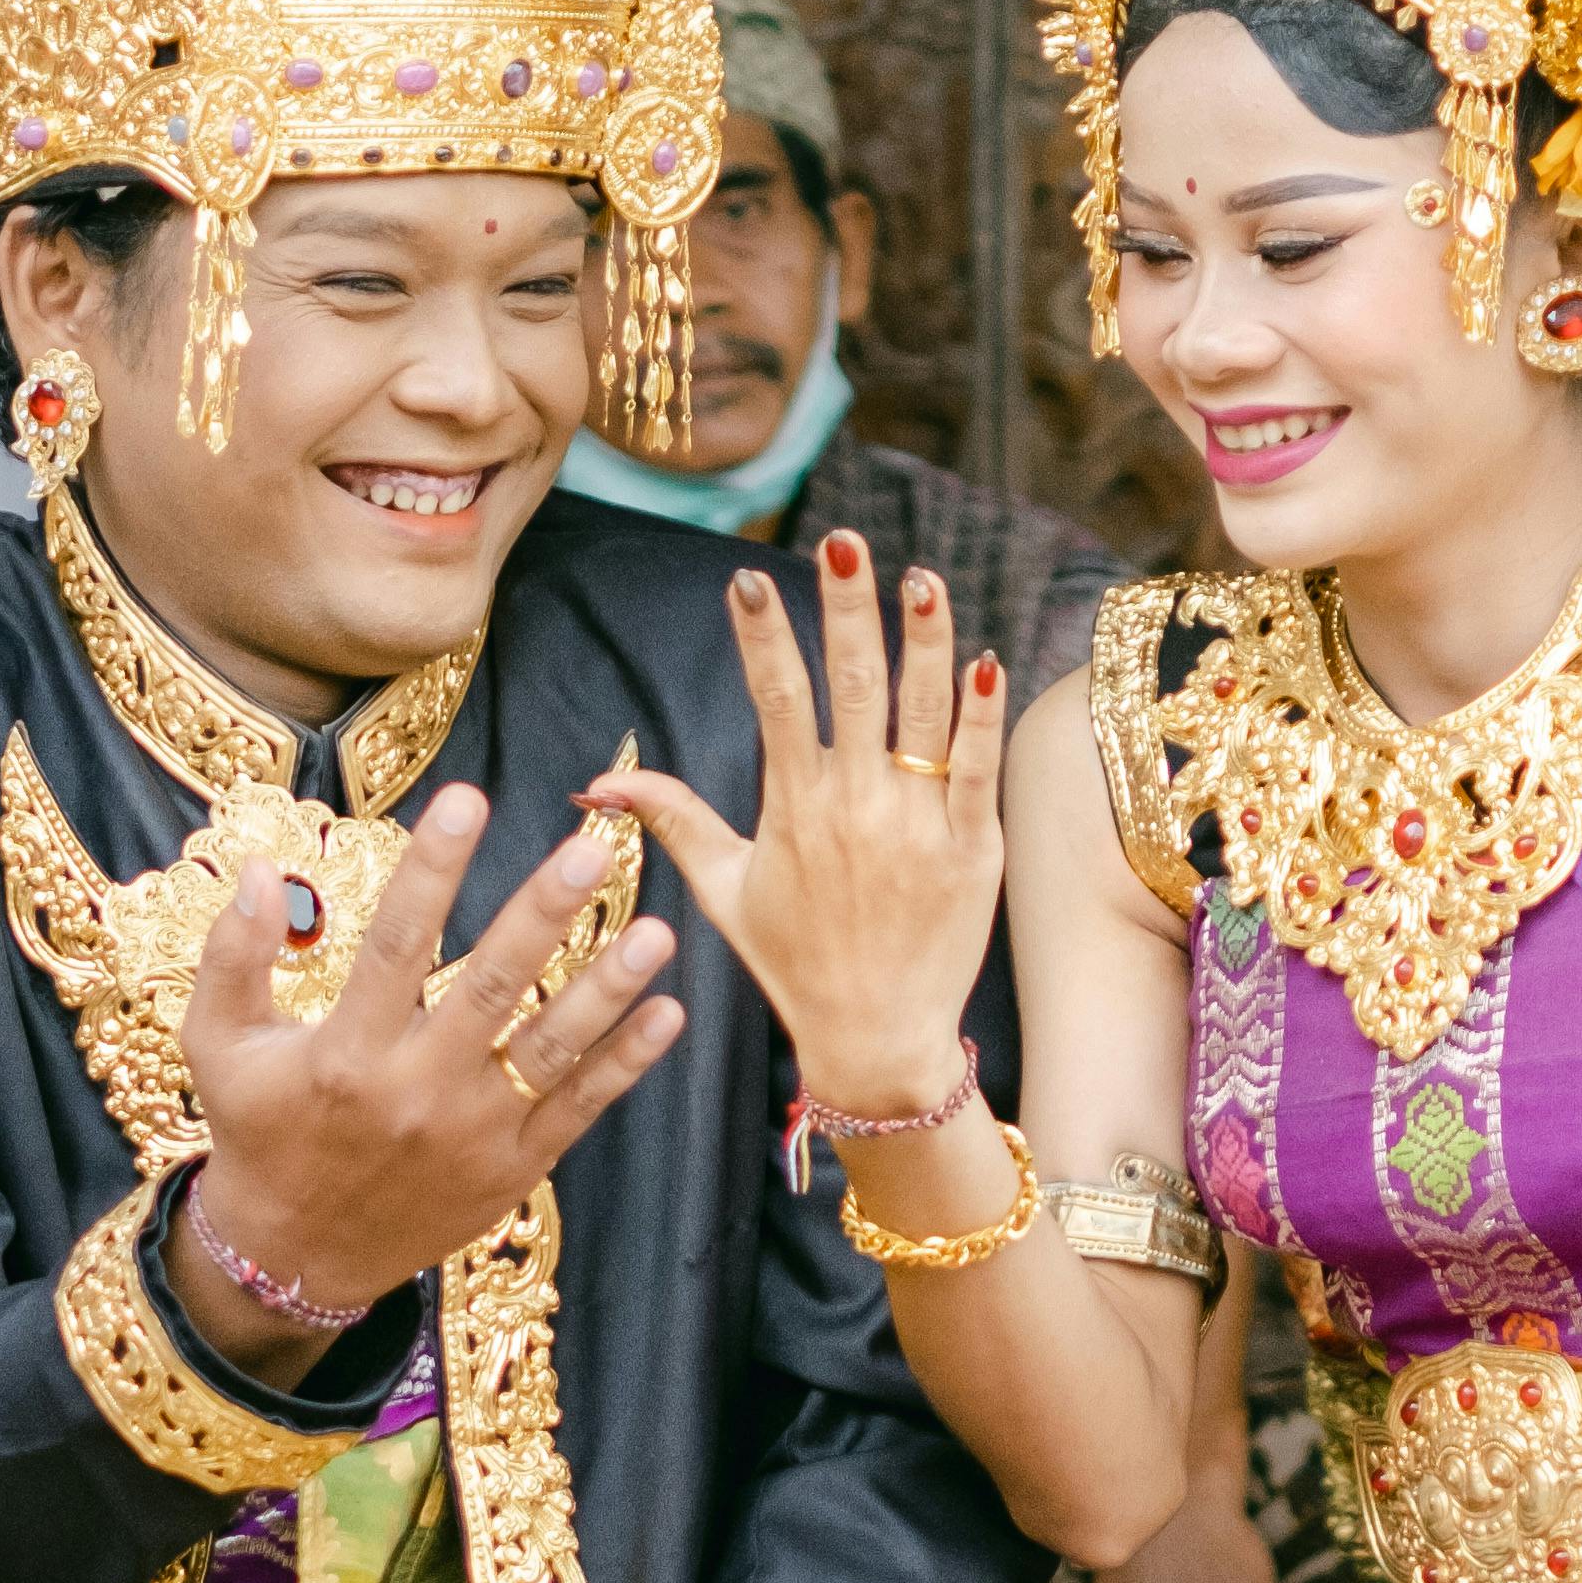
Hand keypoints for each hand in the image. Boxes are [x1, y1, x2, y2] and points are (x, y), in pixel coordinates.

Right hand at [176, 782, 684, 1364]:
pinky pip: (578, 1108)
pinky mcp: (512, 1168)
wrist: (295, 1259)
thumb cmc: (259, 1132)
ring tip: (658, 931)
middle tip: (592, 854)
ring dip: (608, 988)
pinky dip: (626, 1062)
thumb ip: (234, 956)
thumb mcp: (219, 1045)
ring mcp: (473, 1133)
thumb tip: (261, 870)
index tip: (467, 800)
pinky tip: (667, 1012)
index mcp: (346, 1052)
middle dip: (544, 915)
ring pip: (551, 1049)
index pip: (396, 943)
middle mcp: (415, 1090)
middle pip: (491, 988)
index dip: (432, 870)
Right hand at [583, 534, 1005, 1121]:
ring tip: (921, 578)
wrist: (876, 1040)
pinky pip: (978, 768)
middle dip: (845, 609)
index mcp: (791, 809)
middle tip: (845, 542)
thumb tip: (598, 784)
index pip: (773, 700)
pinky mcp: (971, 849)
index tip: (750, 576)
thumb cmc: (795, 962)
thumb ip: (672, 819)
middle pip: (850, 687)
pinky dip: (980, 714)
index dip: (762, 636)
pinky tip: (984, 658)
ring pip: (920, 715)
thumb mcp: (723, 889)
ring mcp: (916, 827)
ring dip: (922, 641)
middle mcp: (852, 809)